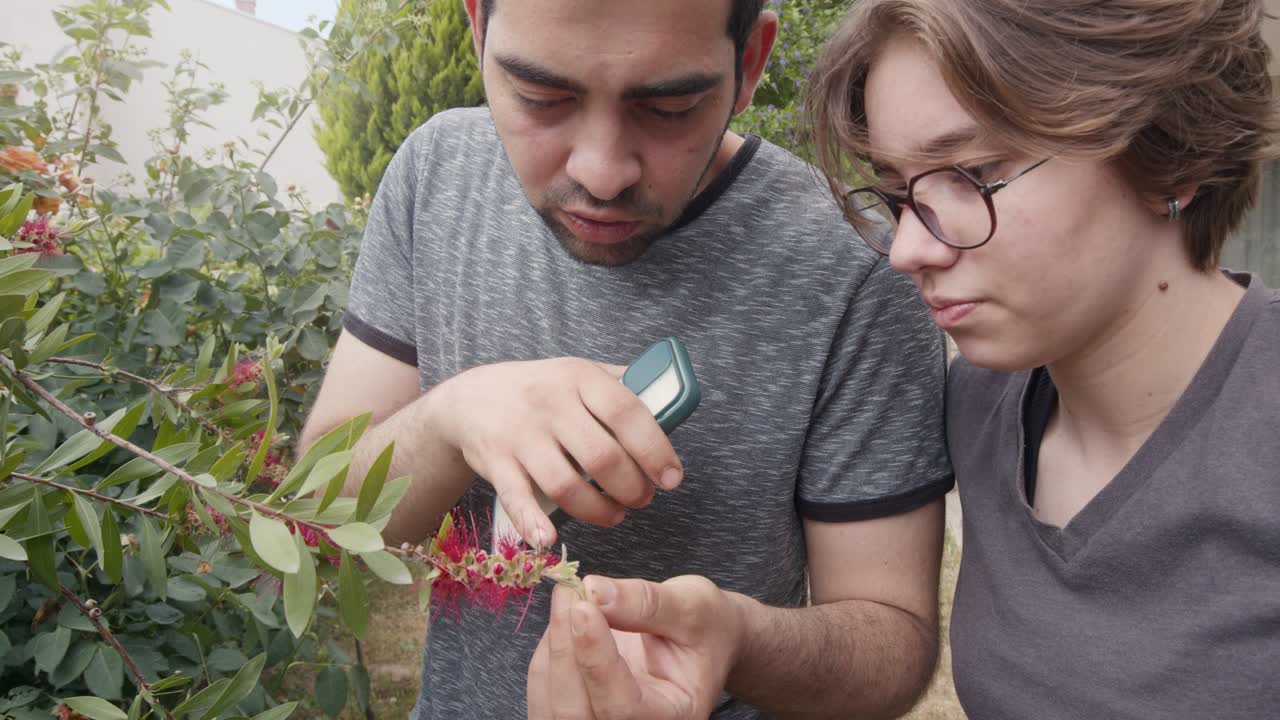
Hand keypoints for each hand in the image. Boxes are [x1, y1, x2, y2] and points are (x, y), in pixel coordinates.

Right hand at [432, 358, 682, 545]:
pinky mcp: (495, 463)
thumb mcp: (578, 372)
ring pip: (566, 484)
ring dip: (598, 510)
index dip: (655, 449)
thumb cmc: (538, 389)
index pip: (627, 412)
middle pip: (601, 456)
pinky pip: (517, 498)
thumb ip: (620, 383)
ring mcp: (520, 434)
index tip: (671, 478)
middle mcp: (550, 404)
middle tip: (641, 499)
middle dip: (631, 488)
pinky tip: (549, 539)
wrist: (470, 399)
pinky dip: (533, 523)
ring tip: (614, 515)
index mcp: (579, 377)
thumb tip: (670, 399)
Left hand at [527, 575, 744, 719]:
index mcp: (674, 715)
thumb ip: (645, 602)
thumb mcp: (691, 605)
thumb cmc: (706, 624)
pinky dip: (546, 656)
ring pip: (553, 708)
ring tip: (568, 599)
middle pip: (578, 714)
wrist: (703, 636)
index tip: (584, 606)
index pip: (621, 706)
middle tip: (569, 594)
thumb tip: (594, 590)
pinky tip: (565, 620)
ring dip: (551, 650)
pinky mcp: (583, 709)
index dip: (595, 658)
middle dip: (565, 651)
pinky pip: (545, 696)